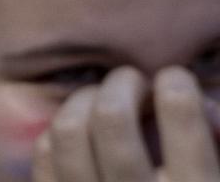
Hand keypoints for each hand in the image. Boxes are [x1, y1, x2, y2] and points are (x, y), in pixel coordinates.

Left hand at [47, 67, 219, 181]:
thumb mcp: (218, 175)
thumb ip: (218, 139)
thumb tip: (207, 103)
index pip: (183, 127)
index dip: (178, 87)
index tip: (174, 77)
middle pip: (112, 119)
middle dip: (122, 84)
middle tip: (133, 79)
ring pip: (69, 131)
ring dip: (84, 101)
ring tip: (102, 98)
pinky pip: (45, 155)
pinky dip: (59, 131)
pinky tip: (81, 129)